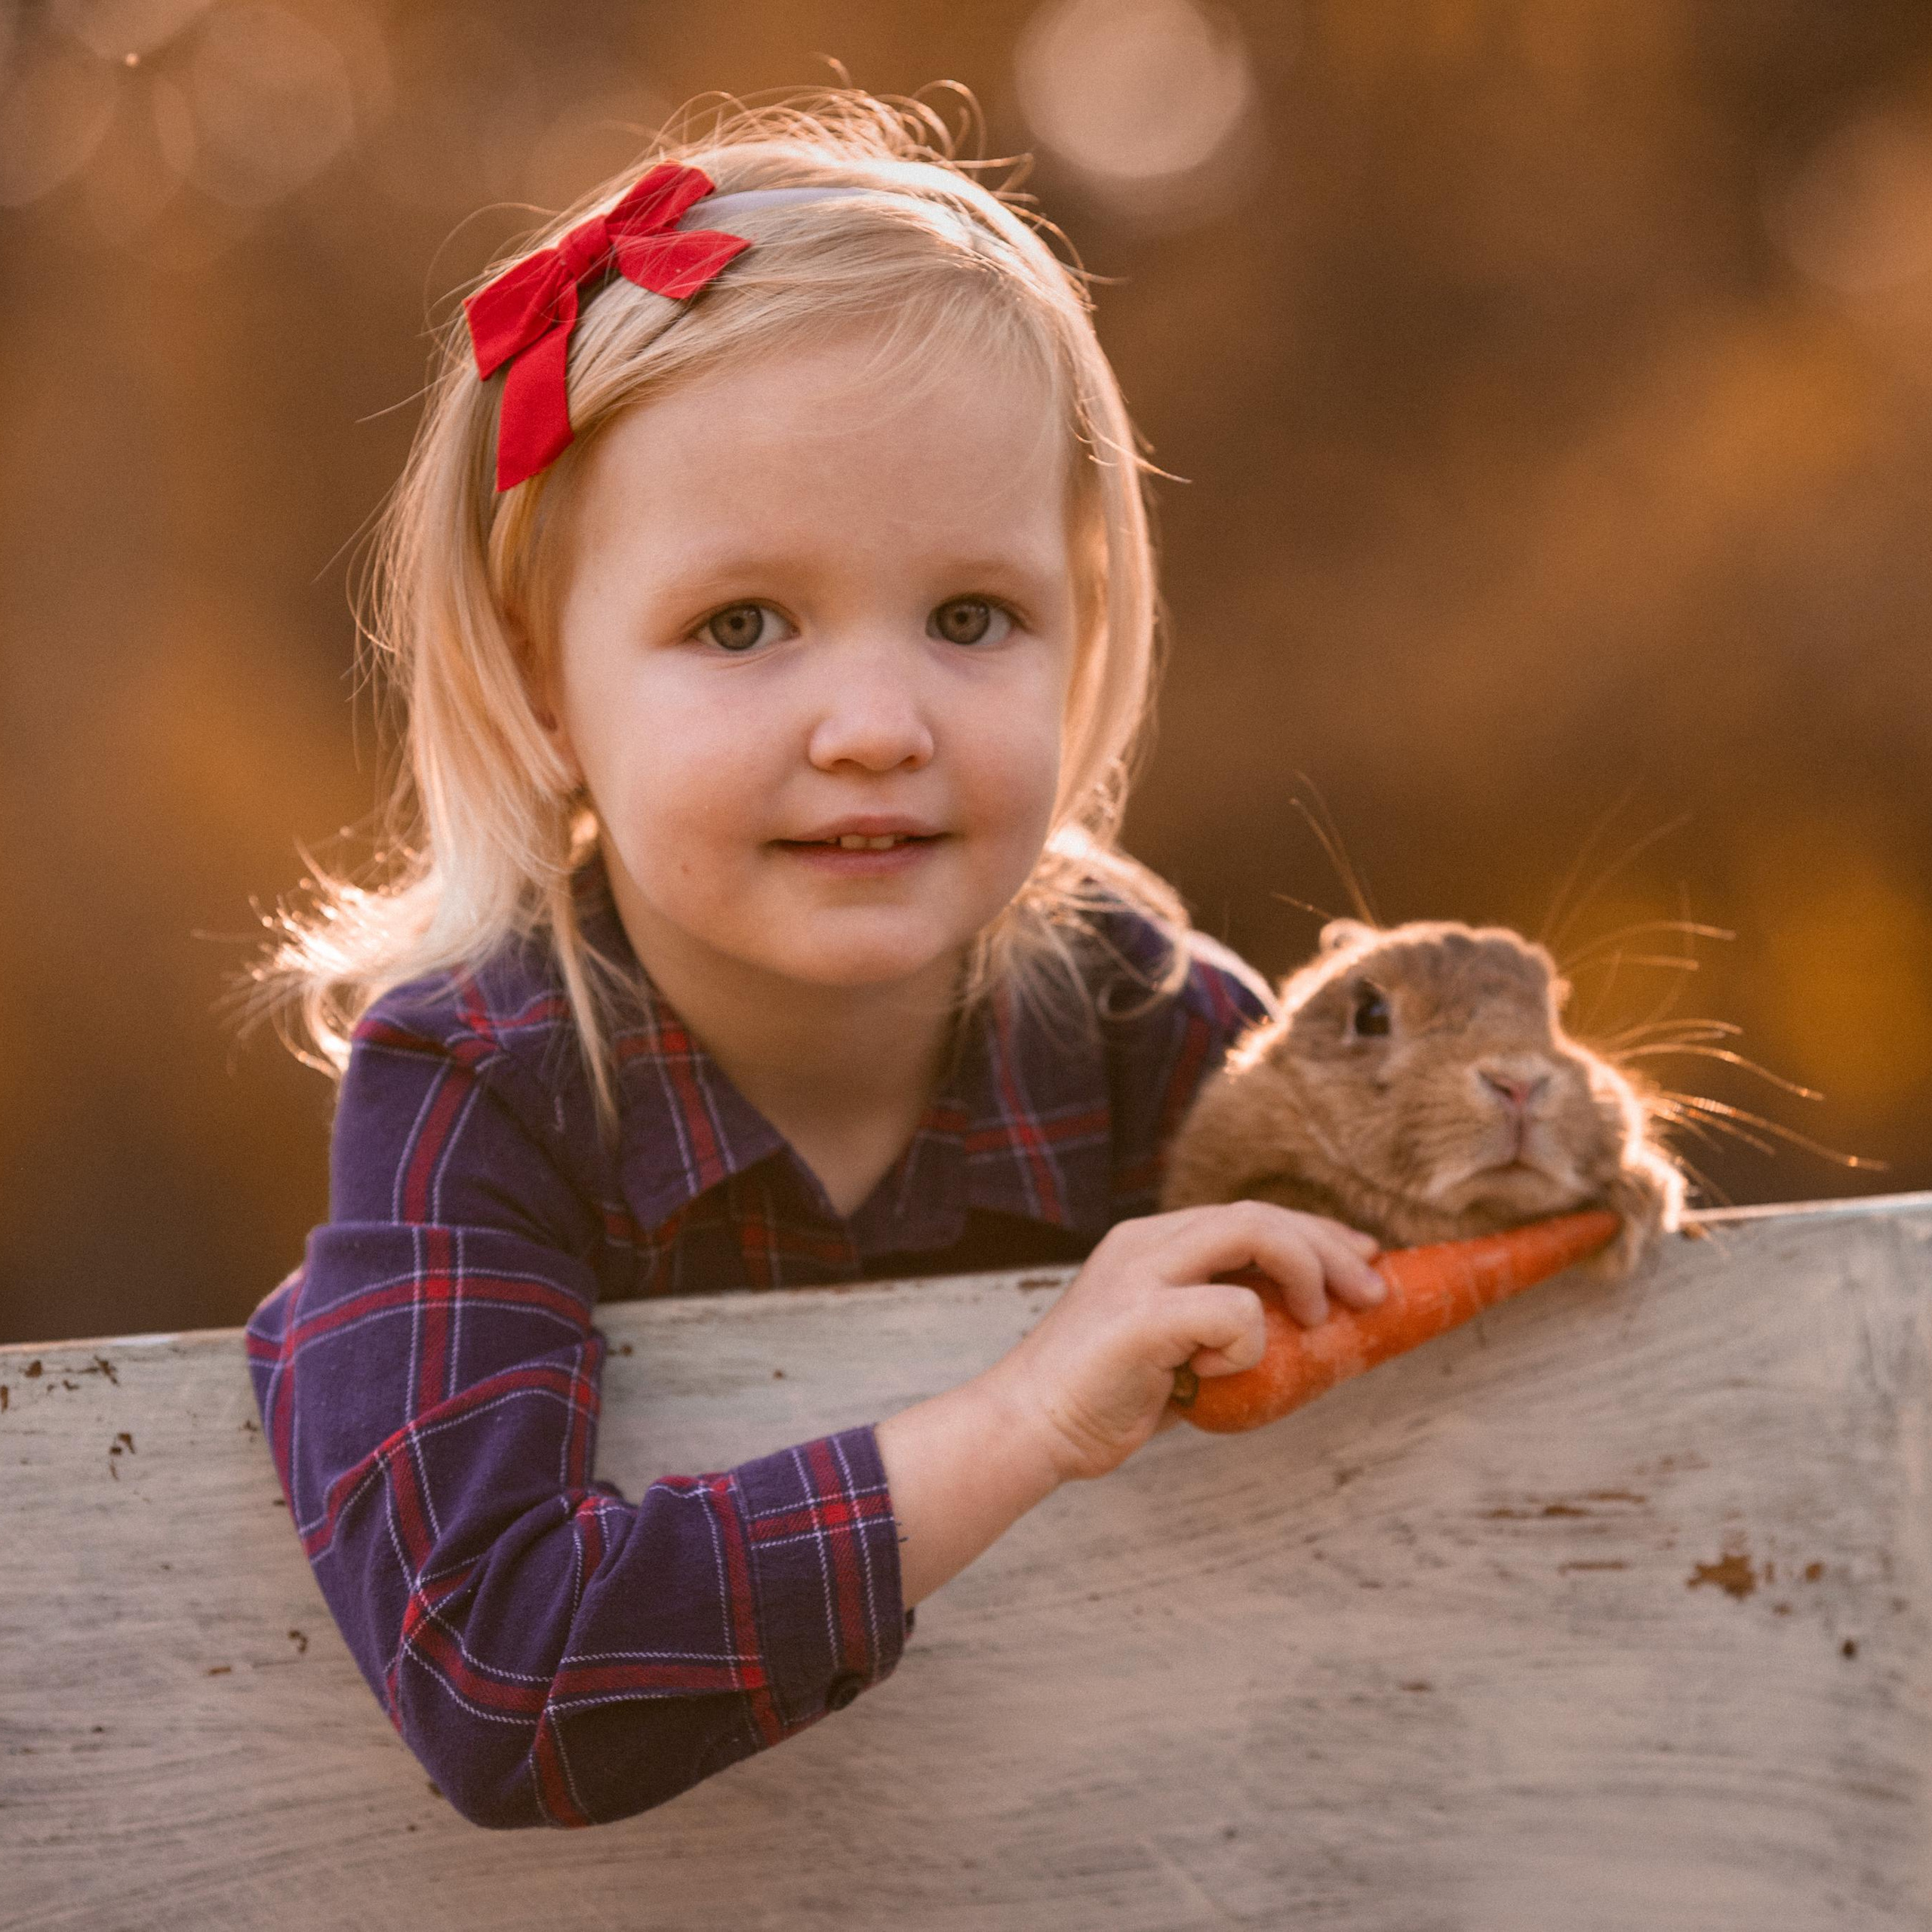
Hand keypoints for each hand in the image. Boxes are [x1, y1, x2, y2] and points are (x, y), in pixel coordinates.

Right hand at [982, 1201, 1385, 1485]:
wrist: (1028, 1428)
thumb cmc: (1103, 1397)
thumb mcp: (1172, 1348)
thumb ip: (1219, 1327)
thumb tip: (1303, 1335)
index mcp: (1152, 1243)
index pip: (1250, 1214)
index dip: (1315, 1233)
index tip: (1364, 1259)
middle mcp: (1146, 1243)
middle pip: (1260, 1213)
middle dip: (1330, 1247)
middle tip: (1374, 1292)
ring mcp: (1140, 1273)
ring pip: (1251, 1231)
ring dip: (1307, 1270)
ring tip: (1325, 1318)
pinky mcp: (1140, 1316)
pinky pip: (1232, 1309)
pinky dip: (1249, 1341)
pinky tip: (1220, 1374)